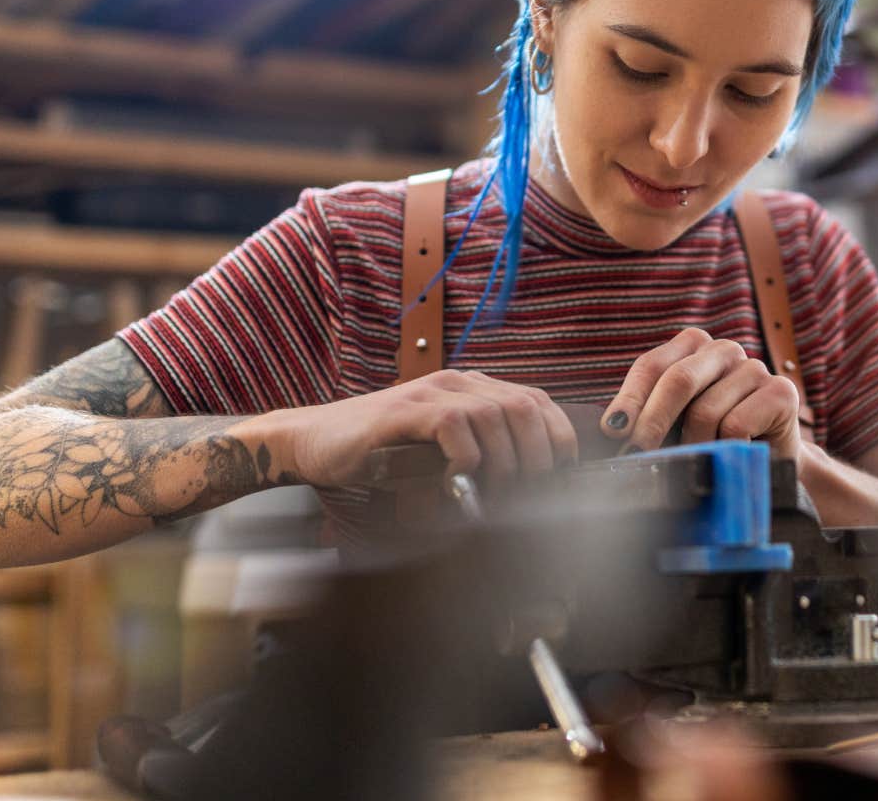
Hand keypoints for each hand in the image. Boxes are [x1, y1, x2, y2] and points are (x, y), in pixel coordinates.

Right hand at [266, 370, 576, 487]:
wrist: (313, 443)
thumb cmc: (379, 454)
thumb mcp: (439, 452)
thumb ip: (477, 456)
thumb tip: (526, 489)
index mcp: (472, 389)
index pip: (536, 401)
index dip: (559, 436)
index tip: (564, 474)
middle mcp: (456, 383)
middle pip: (524, 407)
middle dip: (539, 455)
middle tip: (530, 492)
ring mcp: (429, 393)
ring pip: (496, 415)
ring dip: (505, 461)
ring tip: (495, 492)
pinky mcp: (404, 412)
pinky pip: (454, 425)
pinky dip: (466, 456)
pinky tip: (457, 476)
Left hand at [604, 328, 801, 461]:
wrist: (769, 463)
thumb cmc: (713, 441)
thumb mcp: (675, 424)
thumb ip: (648, 417)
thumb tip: (612, 432)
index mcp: (692, 348)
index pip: (652, 365)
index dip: (630, 398)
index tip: (613, 431)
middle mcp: (723, 350)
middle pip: (678, 379)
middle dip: (653, 421)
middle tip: (638, 455)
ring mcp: (754, 367)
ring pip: (706, 410)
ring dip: (693, 446)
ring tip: (692, 466)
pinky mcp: (781, 391)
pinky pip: (736, 425)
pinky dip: (724, 449)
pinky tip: (729, 457)